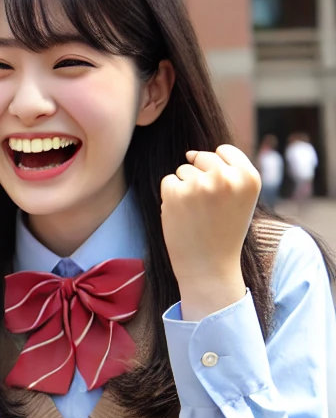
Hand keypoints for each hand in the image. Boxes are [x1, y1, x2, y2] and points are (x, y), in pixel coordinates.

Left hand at [161, 145, 258, 320]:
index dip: (218, 168)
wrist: (209, 267)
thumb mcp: (240, 199)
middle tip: (207, 207)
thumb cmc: (224, 232)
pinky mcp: (175, 192)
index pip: (224, 150)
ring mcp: (200, 183)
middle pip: (202, 157)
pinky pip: (168, 181)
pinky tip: (182, 215)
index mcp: (249, 177)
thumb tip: (191, 152)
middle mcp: (226, 177)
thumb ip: (227, 172)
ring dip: (185, 188)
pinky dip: (171, 196)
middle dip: (200, 176)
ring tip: (197, 214)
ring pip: (183, 169)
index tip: (220, 191)